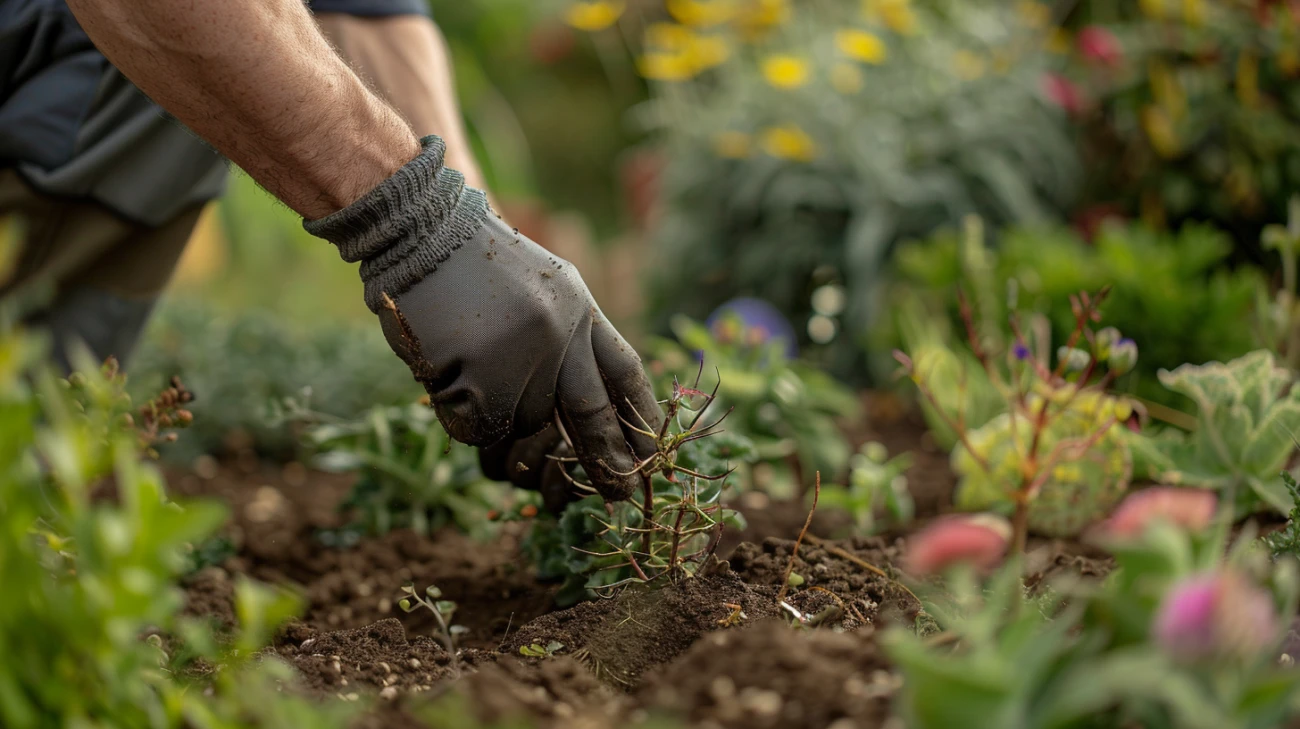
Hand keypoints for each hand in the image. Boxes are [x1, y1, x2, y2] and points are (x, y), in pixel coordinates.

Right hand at [305, 136, 662, 502]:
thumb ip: (569, 339)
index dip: (641, 417)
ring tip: (477, 371)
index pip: (624, 371)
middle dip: (605, 459)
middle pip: (589, 414)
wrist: (421, 229)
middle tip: (619, 493)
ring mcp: (517, 354)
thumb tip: (587, 418)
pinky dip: (464, 415)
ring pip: (522, 426)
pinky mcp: (474, 372)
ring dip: (503, 417)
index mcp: (579, 308)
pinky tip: (450, 375)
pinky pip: (477, 427)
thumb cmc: (478, 263)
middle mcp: (558, 334)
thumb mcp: (545, 287)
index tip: (652, 458)